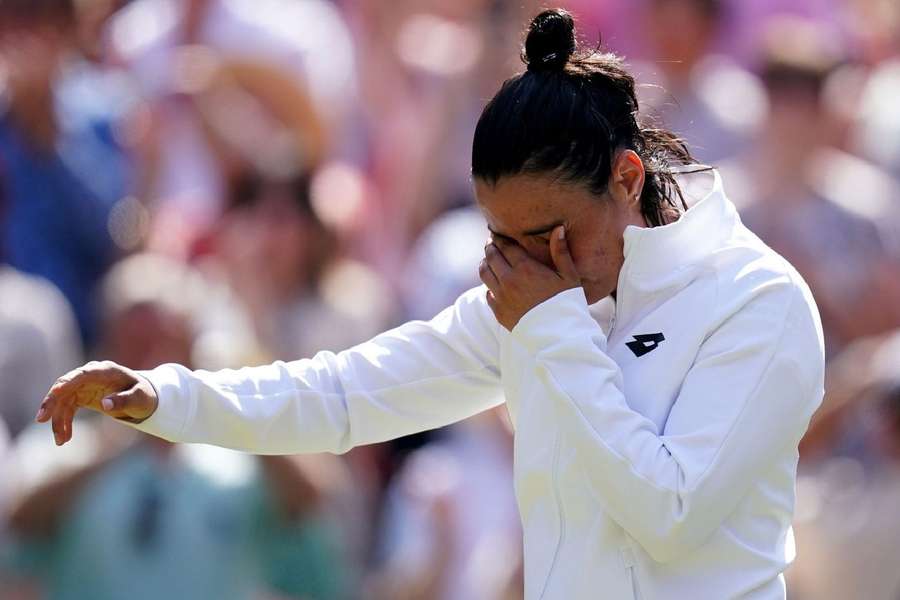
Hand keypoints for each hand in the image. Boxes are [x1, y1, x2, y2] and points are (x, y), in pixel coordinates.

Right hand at [35, 361, 158, 445]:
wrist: (142, 398)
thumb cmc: (144, 395)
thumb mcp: (140, 398)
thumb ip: (124, 400)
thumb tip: (105, 405)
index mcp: (106, 371)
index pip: (82, 374)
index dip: (67, 382)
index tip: (55, 392)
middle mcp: (91, 376)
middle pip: (65, 387)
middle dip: (52, 402)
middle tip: (42, 419)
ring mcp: (84, 386)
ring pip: (62, 401)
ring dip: (58, 420)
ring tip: (60, 441)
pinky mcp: (81, 396)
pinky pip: (67, 409)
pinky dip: (64, 423)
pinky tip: (65, 438)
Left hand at [478, 225, 580, 329]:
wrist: (557, 335)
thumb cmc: (567, 304)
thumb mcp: (569, 276)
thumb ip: (560, 251)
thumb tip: (558, 228)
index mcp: (525, 268)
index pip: (505, 245)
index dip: (500, 237)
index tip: (498, 232)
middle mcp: (509, 280)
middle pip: (491, 256)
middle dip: (491, 246)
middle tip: (492, 242)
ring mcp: (501, 296)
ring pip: (484, 272)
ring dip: (485, 262)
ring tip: (489, 259)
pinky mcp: (498, 311)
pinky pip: (487, 293)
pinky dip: (489, 285)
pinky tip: (494, 282)